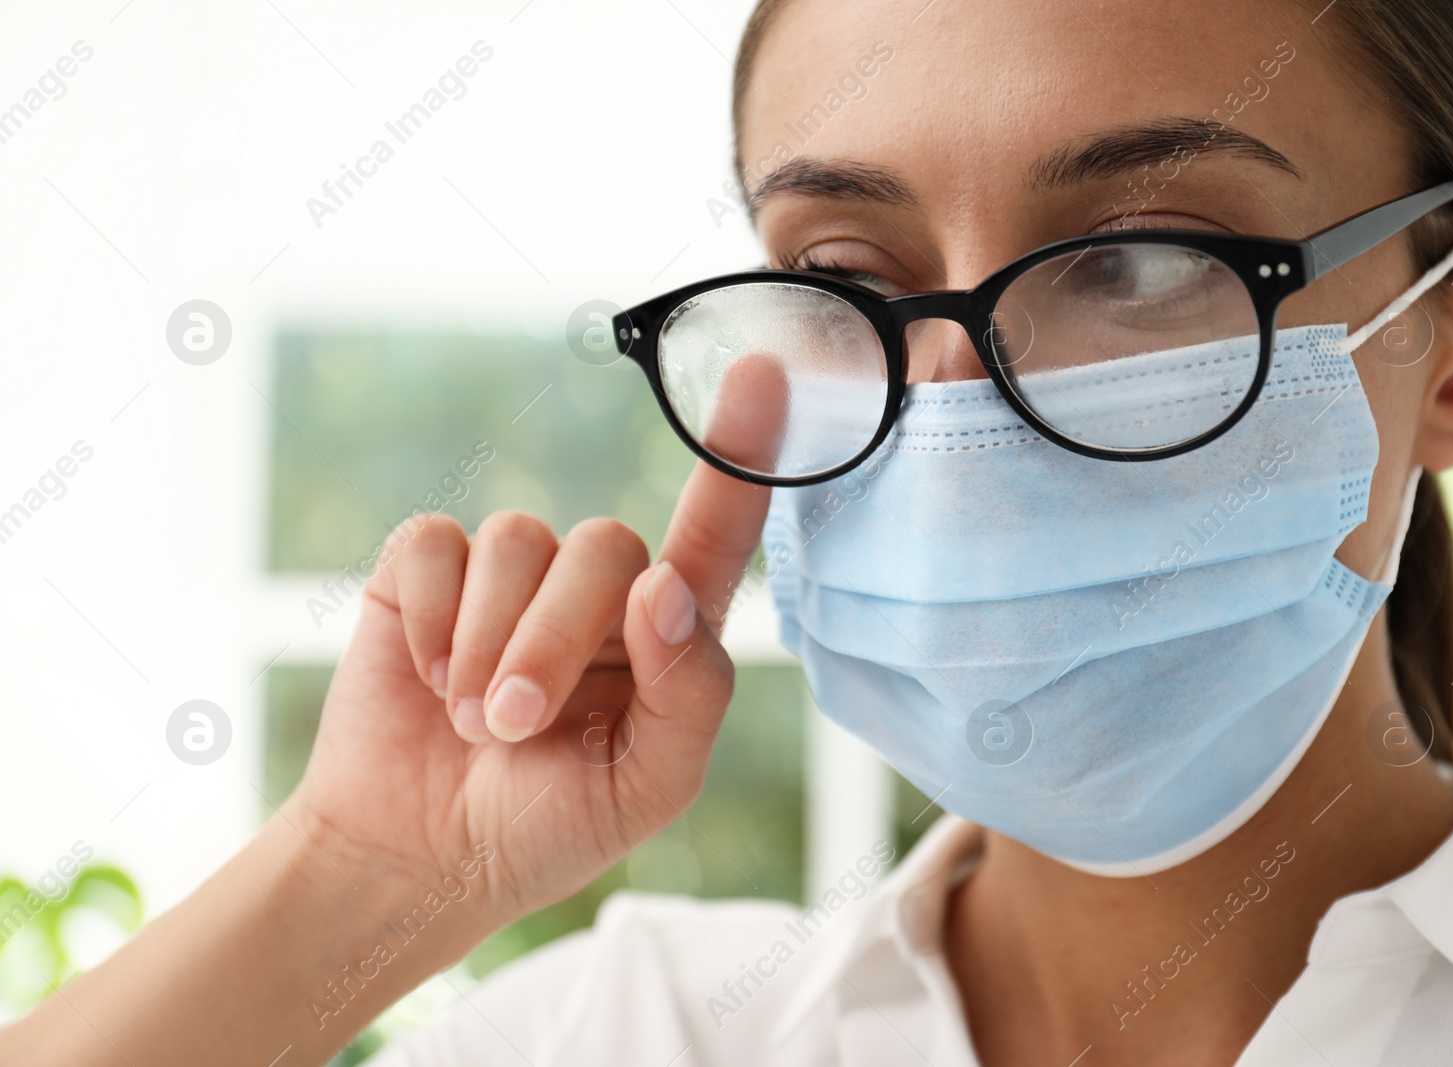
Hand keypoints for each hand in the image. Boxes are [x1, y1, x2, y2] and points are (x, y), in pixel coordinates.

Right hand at [284, 454, 771, 932]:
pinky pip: (438, 543)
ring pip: (520, 541)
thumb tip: (667, 590)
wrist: (421, 854)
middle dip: (556, 641)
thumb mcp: (648, 788)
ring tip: (475, 720)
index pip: (716, 536)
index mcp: (666, 634)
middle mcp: (597, 588)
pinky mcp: (429, 569)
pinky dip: (435, 621)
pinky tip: (430, 676)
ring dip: (492, 646)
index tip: (762, 375)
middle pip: (604, 547)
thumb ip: (689, 694)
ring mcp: (512, 572)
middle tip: (515, 727)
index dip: (742, 455)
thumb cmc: (549, 822)